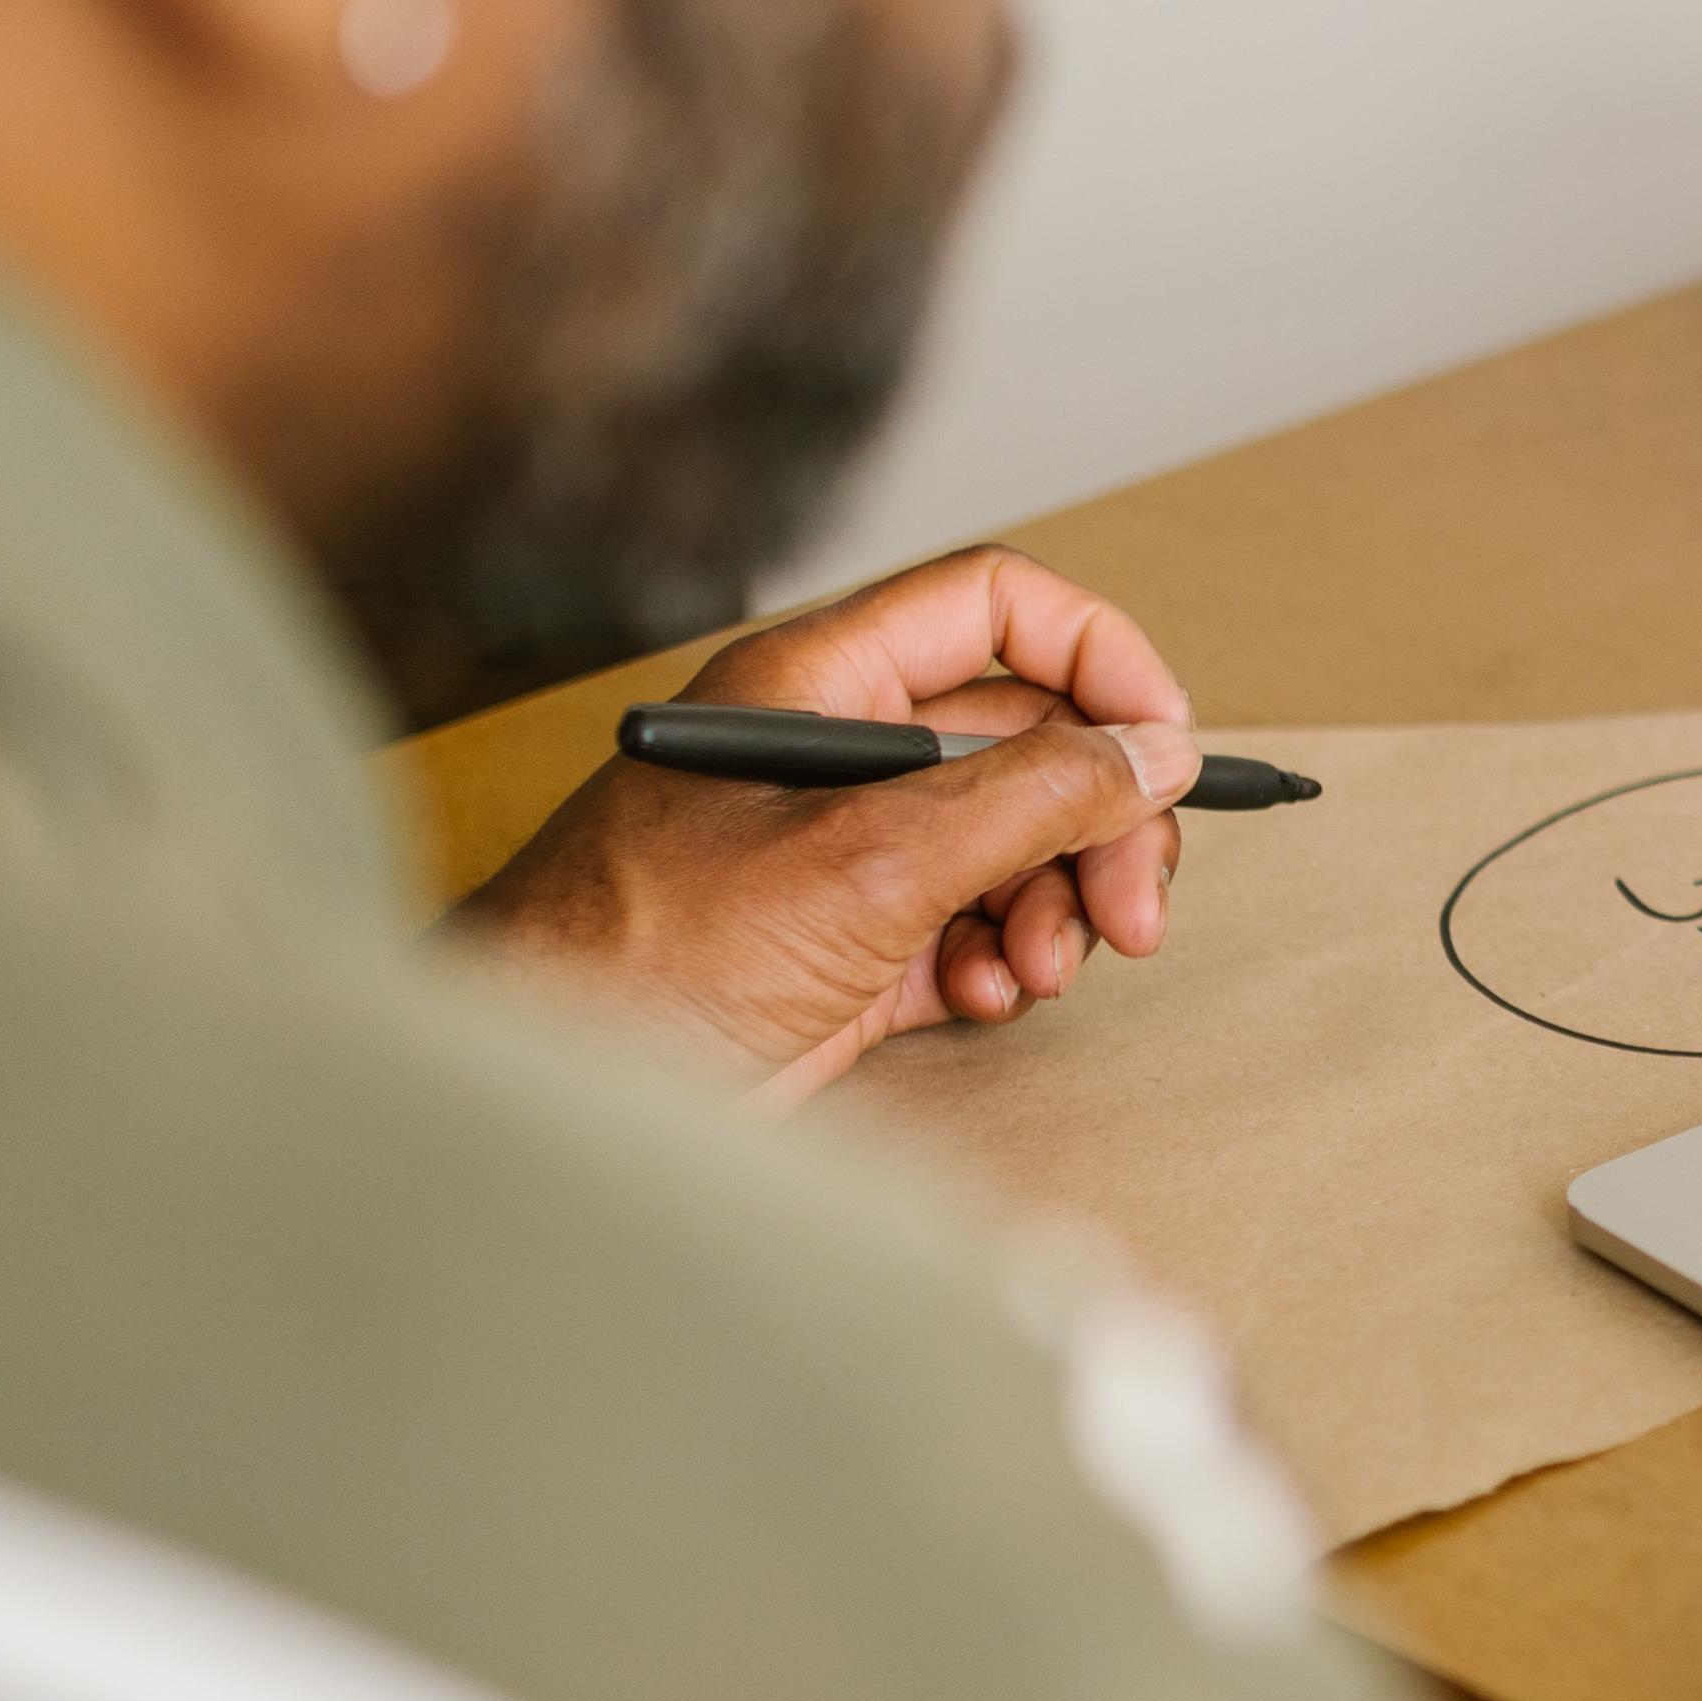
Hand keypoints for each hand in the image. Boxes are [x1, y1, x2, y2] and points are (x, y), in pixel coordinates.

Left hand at [448, 548, 1201, 1103]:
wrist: (538, 1093)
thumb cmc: (641, 959)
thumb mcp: (869, 863)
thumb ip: (1030, 797)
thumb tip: (1151, 752)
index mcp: (822, 682)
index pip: (998, 606)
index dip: (1100, 661)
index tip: (1163, 748)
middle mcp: (840, 751)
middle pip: (1030, 737)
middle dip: (1099, 820)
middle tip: (1134, 910)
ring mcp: (846, 851)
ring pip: (1015, 840)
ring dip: (1058, 904)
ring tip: (1040, 971)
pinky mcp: (848, 946)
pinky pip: (974, 926)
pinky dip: (1003, 961)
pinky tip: (978, 1001)